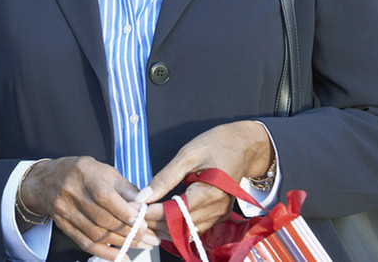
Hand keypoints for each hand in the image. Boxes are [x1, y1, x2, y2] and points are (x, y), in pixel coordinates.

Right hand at [18, 156, 160, 259]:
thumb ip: (124, 187)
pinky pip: (85, 243)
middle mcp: (73, 192)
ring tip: (140, 245)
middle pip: (102, 218)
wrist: (47, 179)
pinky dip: (104, 253)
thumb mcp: (104, 170)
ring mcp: (65, 210)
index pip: (105, 197)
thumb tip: (143, 204)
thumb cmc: (82, 172)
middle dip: (128, 231)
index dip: (124, 212)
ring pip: (96, 233)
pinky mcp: (63, 225)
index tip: (142, 222)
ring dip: (120, 243)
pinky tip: (120, 256)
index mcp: (85, 173)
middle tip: (148, 238)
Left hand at [136, 121, 271, 239]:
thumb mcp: (188, 154)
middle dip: (154, 224)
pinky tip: (161, 218)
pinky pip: (194, 228)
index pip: (175, 213)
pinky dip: (177, 226)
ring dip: (164, 228)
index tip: (133, 210)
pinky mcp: (218, 216)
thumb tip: (144, 196)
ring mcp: (219, 215)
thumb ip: (165, 177)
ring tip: (143, 217)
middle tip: (133, 215)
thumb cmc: (216, 144)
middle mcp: (217, 210)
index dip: (152, 214)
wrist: (244, 145)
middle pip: (180, 227)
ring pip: (186, 232)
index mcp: (210, 194)